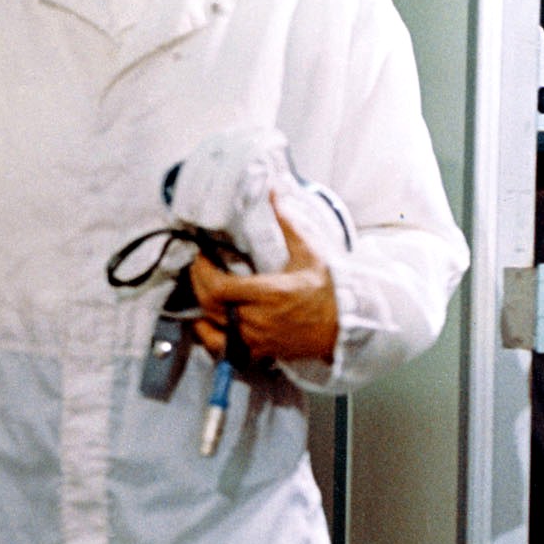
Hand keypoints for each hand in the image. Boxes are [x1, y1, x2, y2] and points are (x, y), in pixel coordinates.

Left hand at [190, 204, 340, 367]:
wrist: (346, 323)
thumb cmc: (328, 288)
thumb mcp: (308, 252)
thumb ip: (287, 224)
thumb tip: (275, 192)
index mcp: (269, 293)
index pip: (219, 286)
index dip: (202, 272)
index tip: (201, 257)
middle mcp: (259, 318)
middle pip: (211, 305)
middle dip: (198, 284)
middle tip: (198, 268)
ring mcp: (259, 338)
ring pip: (214, 328)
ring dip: (201, 310)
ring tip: (200, 292)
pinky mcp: (262, 351)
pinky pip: (226, 349)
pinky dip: (211, 337)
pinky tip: (207, 324)